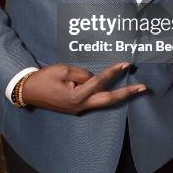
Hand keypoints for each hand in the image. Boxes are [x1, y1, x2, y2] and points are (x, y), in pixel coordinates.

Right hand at [22, 62, 146, 113]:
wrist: (29, 92)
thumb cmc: (44, 79)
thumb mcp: (63, 70)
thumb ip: (82, 73)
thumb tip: (95, 78)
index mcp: (77, 96)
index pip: (100, 81)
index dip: (113, 72)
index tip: (126, 64)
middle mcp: (81, 106)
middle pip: (109, 100)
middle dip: (127, 93)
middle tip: (144, 87)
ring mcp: (80, 109)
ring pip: (104, 101)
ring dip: (119, 94)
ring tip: (135, 87)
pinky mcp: (77, 107)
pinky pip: (95, 100)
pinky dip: (106, 94)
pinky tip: (115, 89)